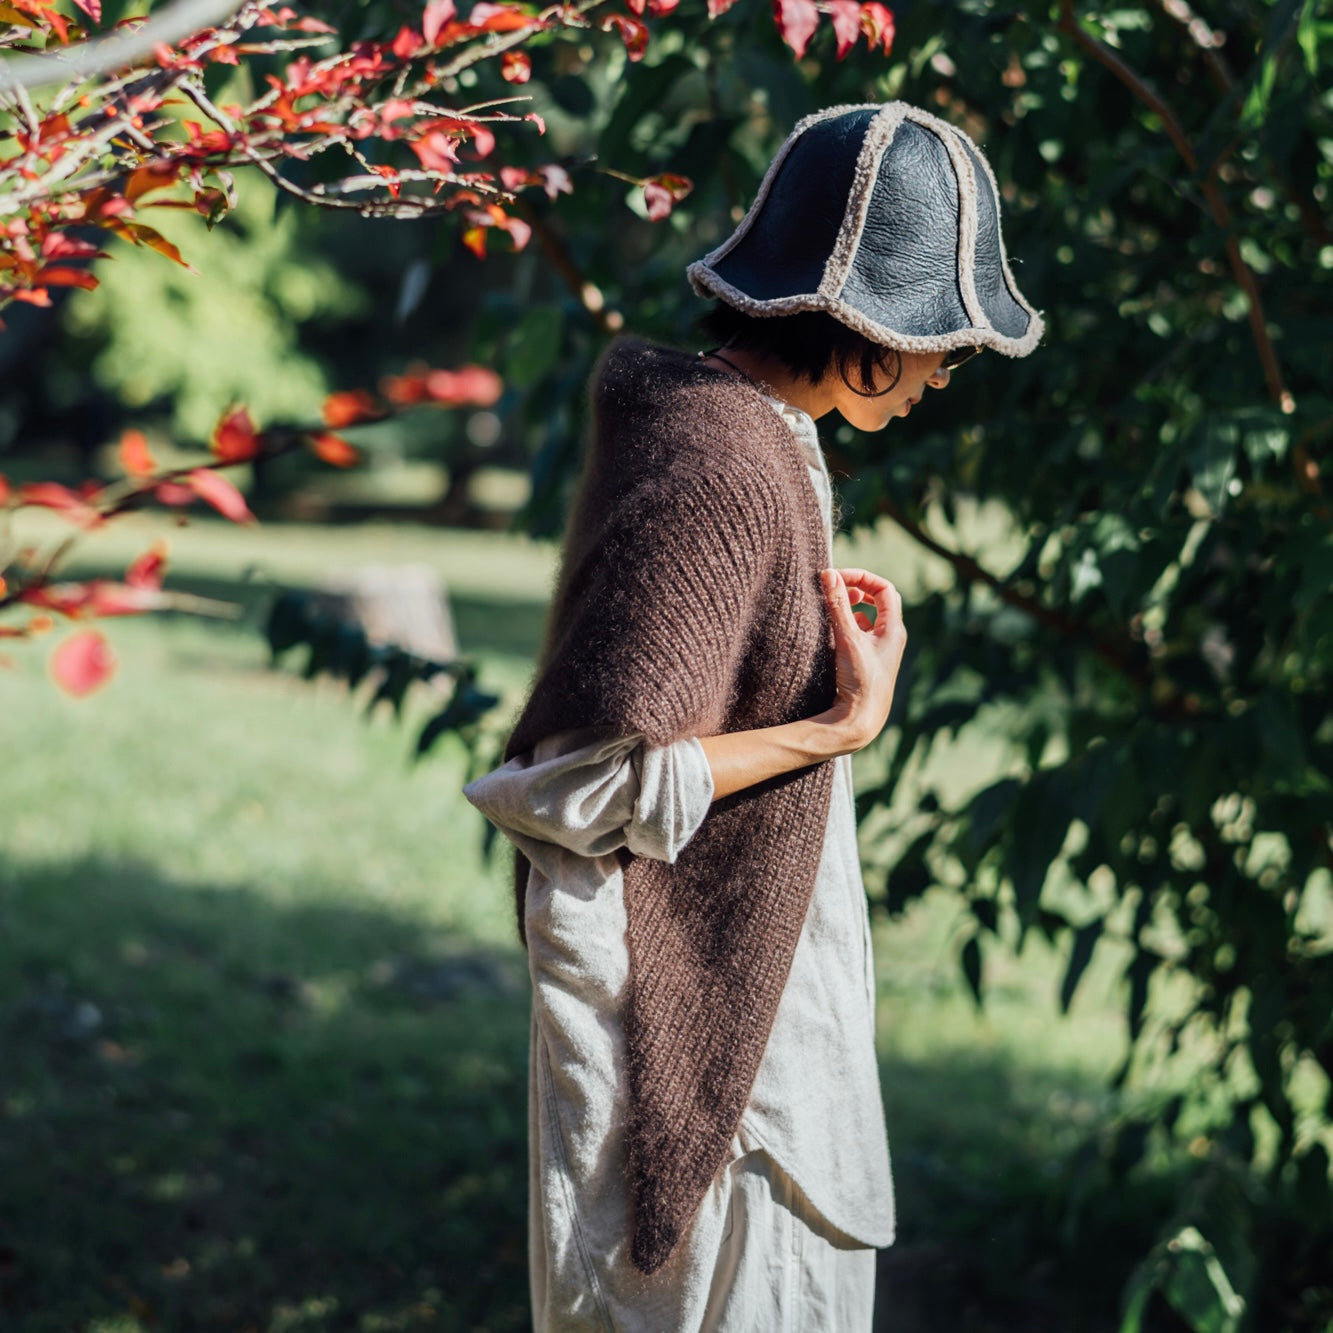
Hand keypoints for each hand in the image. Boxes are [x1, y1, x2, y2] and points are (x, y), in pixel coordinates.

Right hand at [818, 567, 906, 752]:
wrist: (861, 720)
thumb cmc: (861, 681)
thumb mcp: (848, 639)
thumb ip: (838, 605)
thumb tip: (829, 574)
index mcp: (894, 629)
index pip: (884, 589)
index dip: (862, 578)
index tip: (837, 579)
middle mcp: (891, 638)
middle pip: (879, 601)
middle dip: (858, 590)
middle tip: (836, 589)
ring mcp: (880, 651)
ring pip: (869, 618)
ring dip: (852, 608)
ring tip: (834, 608)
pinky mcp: (868, 663)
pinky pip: (862, 635)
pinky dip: (849, 626)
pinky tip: (835, 633)